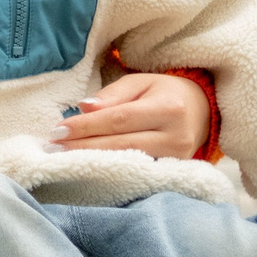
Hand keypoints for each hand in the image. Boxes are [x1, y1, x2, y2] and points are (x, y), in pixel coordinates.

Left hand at [50, 71, 210, 160]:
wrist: (203, 111)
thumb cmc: (166, 93)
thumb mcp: (141, 83)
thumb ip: (112, 94)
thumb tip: (84, 107)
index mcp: (169, 108)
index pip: (119, 119)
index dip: (87, 126)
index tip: (58, 130)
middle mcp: (176, 136)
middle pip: (121, 144)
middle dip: (84, 146)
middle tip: (54, 147)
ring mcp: (177, 159)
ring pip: (127, 162)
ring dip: (92, 160)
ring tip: (63, 158)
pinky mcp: (174, 173)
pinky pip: (137, 173)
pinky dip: (110, 171)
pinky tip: (88, 169)